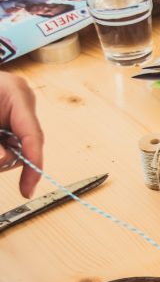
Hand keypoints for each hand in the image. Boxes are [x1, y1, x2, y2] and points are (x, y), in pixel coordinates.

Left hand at [0, 71, 42, 197]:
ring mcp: (15, 108)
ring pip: (16, 147)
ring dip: (1, 153)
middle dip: (7, 158)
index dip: (33, 165)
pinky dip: (0, 149)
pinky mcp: (7, 117)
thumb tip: (4, 160)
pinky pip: (9, 142)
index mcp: (17, 93)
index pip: (33, 135)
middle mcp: (21, 101)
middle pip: (25, 144)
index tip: (27, 188)